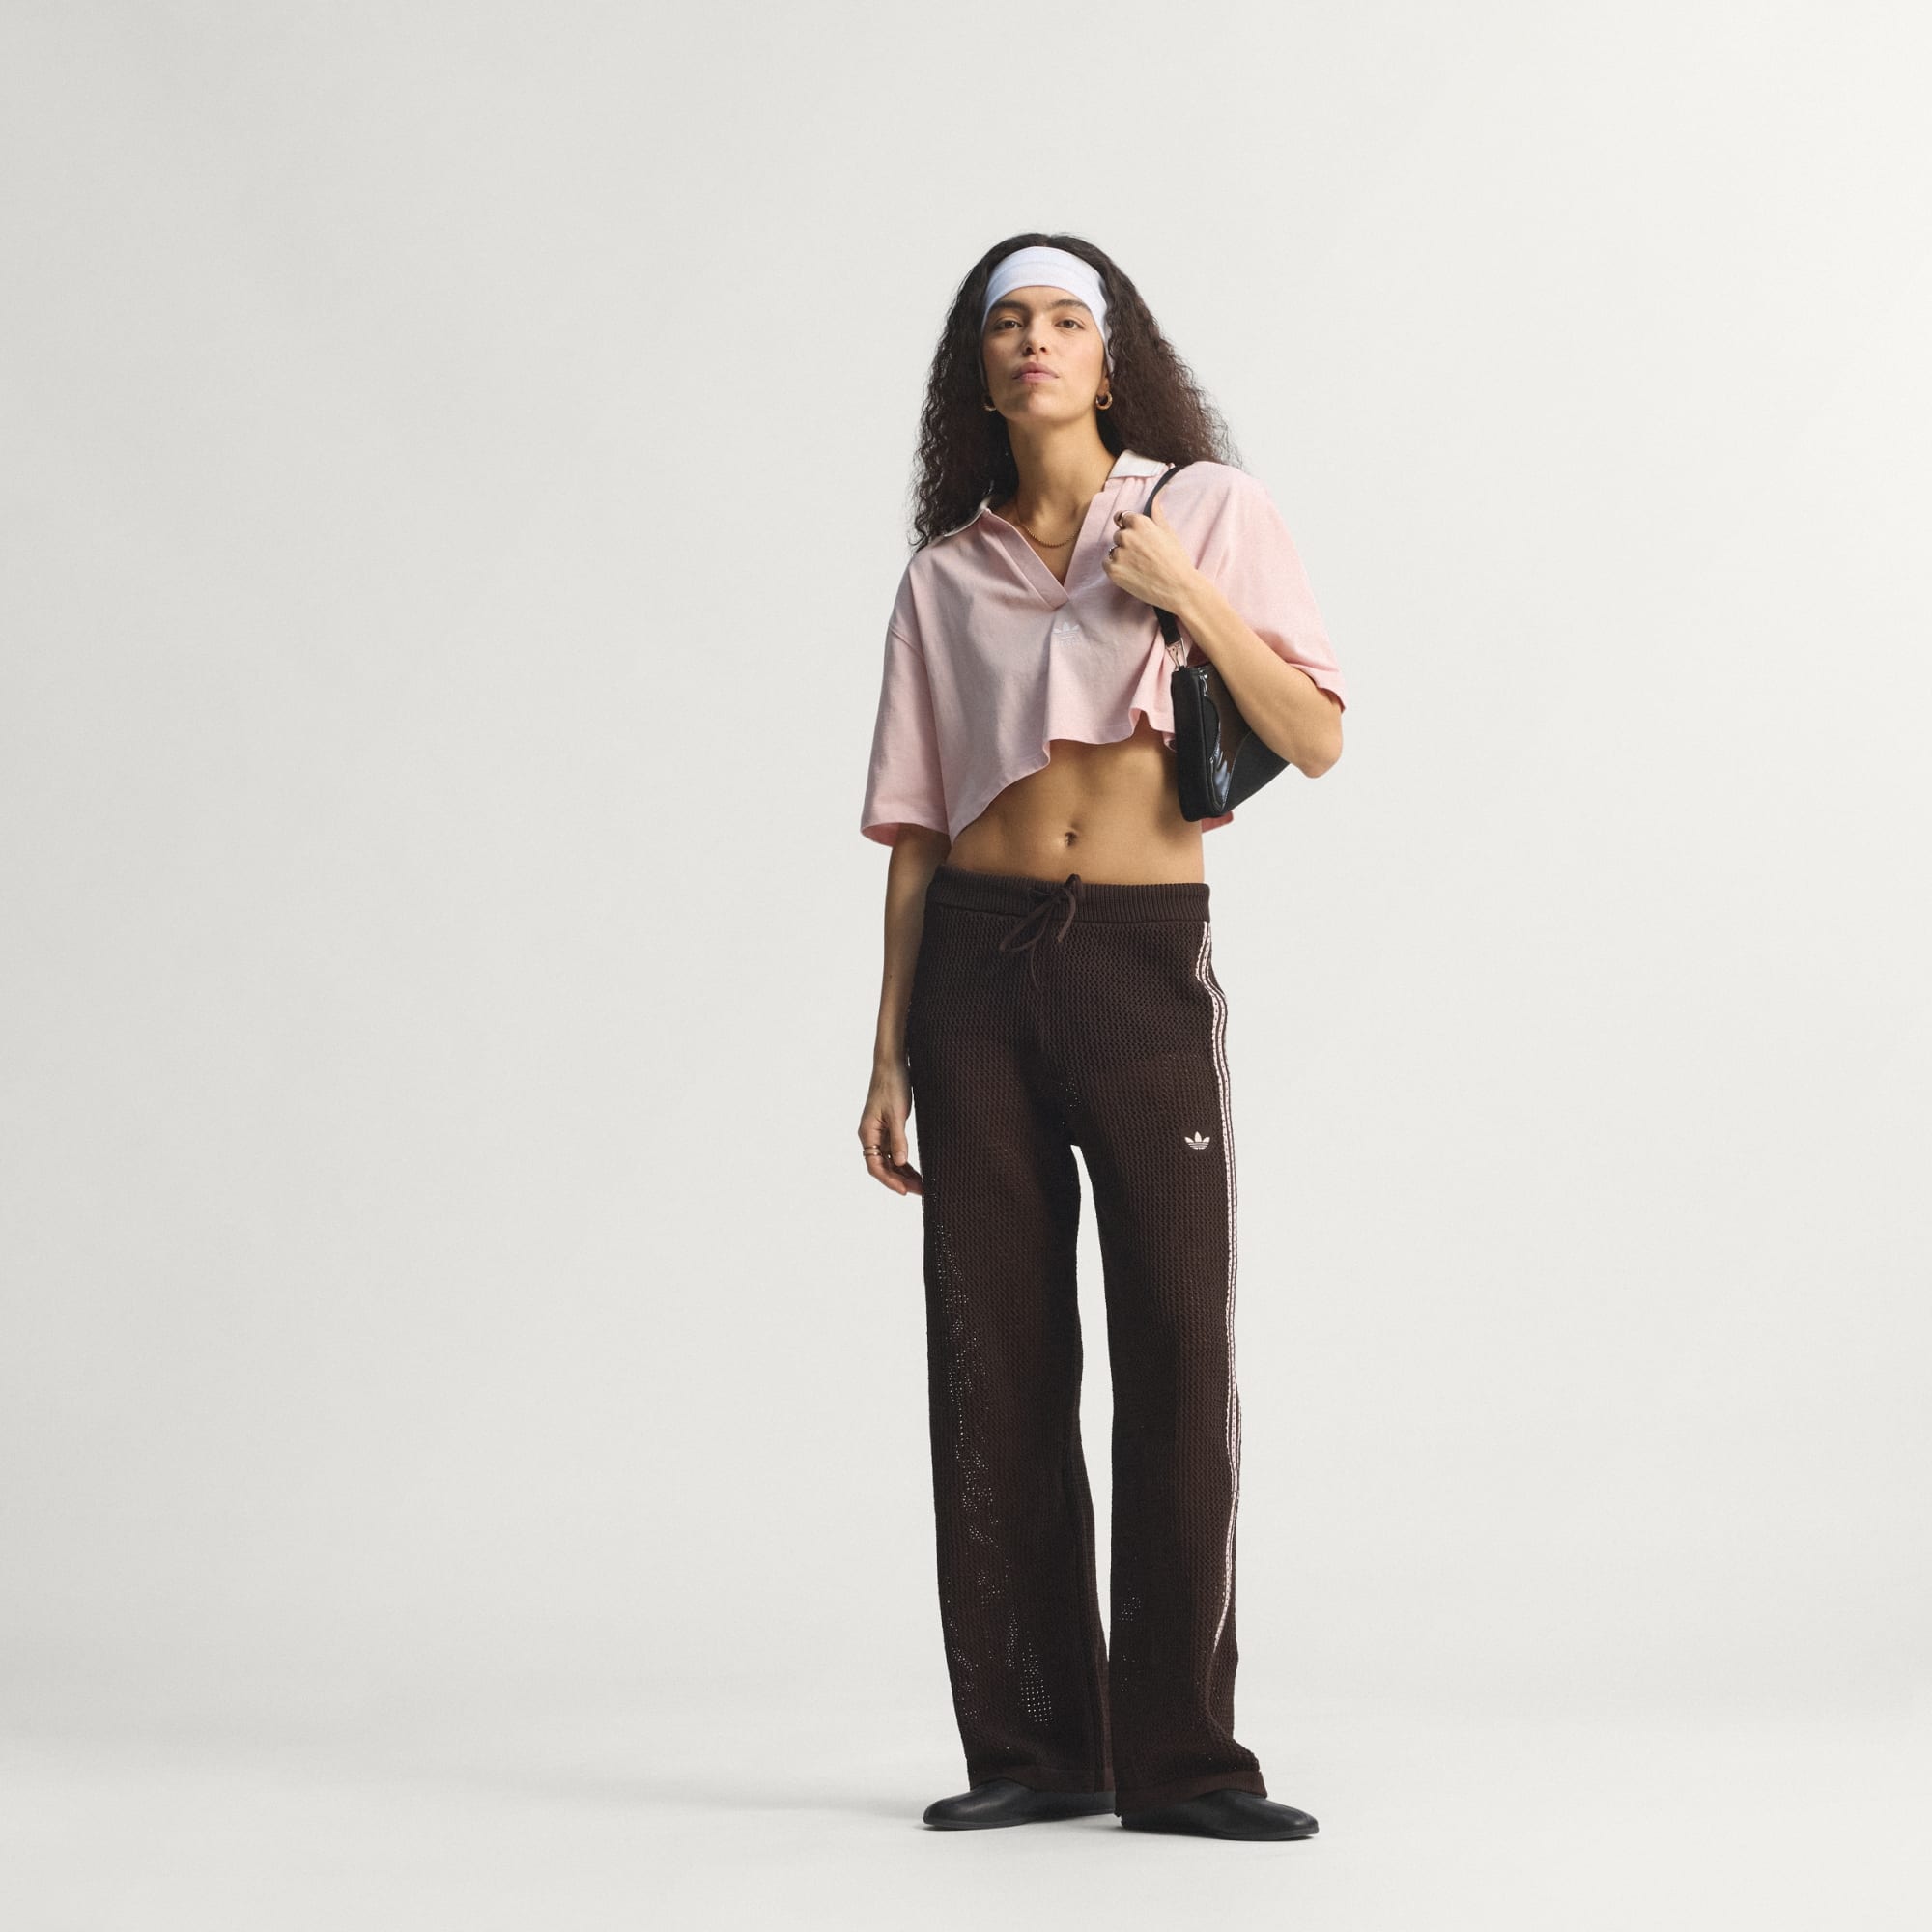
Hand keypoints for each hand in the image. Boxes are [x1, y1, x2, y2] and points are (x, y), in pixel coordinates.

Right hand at [858, 1065, 923, 1195]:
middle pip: (882, 1166)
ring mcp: (879, 1133)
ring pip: (889, 1161)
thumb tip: (901, 1163)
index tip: (904, 1191)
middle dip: (899, 1180)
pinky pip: (894, 1151)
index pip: (875, 1166)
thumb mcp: (897, 1114)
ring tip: (920, 1185)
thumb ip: (899, 1139)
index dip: (889, 1181)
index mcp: (868, 1133)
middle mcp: (871, 1136)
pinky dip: (904, 1162)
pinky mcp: (888, 1128)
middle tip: (920, 1190)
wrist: (892, 1063)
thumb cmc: (892, 1084)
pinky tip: (915, 1170)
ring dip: (903, 1173)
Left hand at [1101, 489, 1200, 614]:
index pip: (1124, 518)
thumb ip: (1156, 513)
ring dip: (1122, 557)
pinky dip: (1116, 569)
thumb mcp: (1168, 532)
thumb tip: (1157, 495)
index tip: (1141, 540)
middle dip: (1127, 544)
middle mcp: (1126, 535)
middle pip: (1118, 536)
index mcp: (1139, 522)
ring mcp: (1118, 553)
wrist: (1177, 587)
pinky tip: (1131, 574)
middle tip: (1144, 557)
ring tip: (1140, 567)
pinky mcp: (1113, 570)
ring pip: (1113, 550)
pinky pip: (1107, 564)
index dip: (1132, 529)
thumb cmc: (1176, 560)